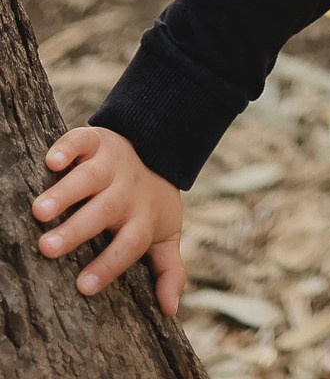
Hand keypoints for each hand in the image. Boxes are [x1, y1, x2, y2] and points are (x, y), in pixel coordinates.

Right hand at [32, 125, 184, 315]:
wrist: (158, 144)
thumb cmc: (151, 201)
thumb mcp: (165, 233)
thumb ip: (169, 268)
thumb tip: (170, 309)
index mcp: (142, 216)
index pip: (128, 244)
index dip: (109, 265)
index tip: (83, 287)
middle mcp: (127, 190)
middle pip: (105, 210)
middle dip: (76, 229)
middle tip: (46, 248)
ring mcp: (112, 163)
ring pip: (90, 177)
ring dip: (65, 192)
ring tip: (39, 211)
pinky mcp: (98, 140)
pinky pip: (83, 140)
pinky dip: (68, 147)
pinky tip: (51, 161)